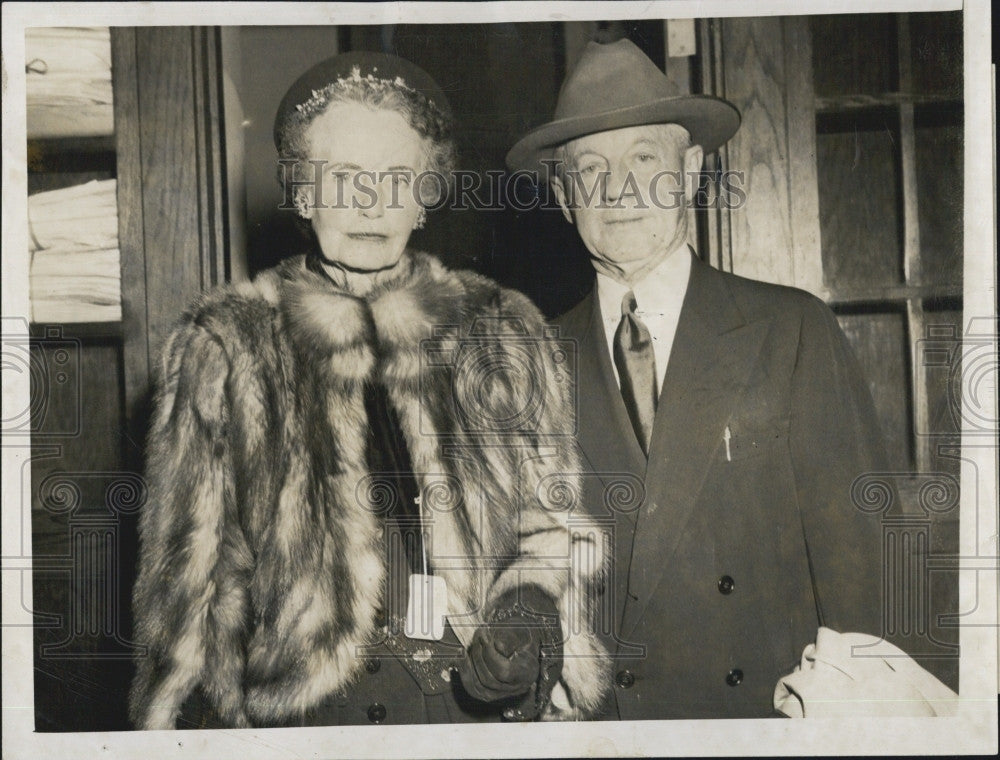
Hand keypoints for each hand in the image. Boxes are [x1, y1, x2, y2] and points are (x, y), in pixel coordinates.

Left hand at [458, 586, 562, 714]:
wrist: (520, 641)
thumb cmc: (520, 633)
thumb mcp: (520, 629)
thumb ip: (510, 637)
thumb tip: (498, 646)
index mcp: (528, 671)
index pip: (504, 672)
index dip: (491, 656)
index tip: (485, 638)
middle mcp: (517, 687)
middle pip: (490, 679)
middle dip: (479, 656)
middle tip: (477, 636)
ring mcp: (503, 694)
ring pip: (479, 687)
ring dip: (470, 665)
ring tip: (470, 645)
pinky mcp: (490, 694)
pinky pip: (474, 689)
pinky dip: (465, 673)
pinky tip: (462, 657)